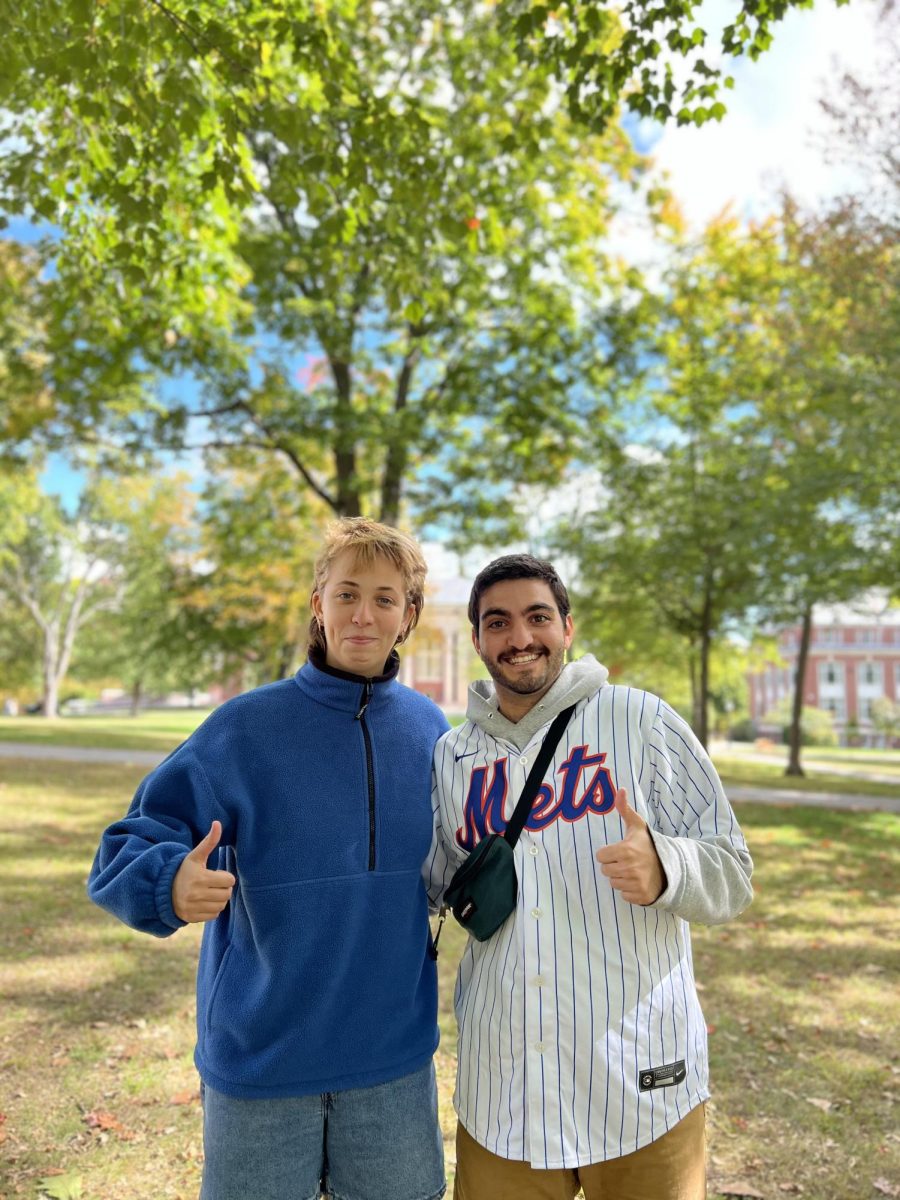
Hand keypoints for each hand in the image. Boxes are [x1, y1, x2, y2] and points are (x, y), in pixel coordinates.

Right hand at [172, 821, 235, 922]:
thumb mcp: (195, 856)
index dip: (225, 876)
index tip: (216, 874)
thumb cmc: (184, 871)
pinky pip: (214, 915)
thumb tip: (218, 823)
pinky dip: (212, 909)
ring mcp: (194, 908)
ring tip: (209, 892)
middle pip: (227, 894)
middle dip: (223, 888)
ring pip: (222, 905)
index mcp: (200, 878)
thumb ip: (209, 841)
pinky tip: (204, 901)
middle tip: (214, 883)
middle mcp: (196, 894)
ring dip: (219, 899)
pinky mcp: (192, 918)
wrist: (164, 890)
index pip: (229, 880)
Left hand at [594, 788, 664, 904]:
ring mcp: (636, 883)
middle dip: (614, 866)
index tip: (619, 851)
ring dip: (621, 878)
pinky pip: (624, 895)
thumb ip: (625, 809)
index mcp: (626, 850)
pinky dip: (629, 890)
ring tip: (633, 871)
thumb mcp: (638, 827)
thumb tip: (620, 790)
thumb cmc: (649, 845)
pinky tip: (638, 882)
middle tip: (627, 861)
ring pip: (613, 883)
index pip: (600, 856)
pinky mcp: (641, 896)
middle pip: (605, 871)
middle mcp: (629, 868)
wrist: (672, 866)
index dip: (608, 853)